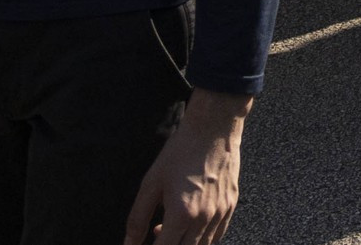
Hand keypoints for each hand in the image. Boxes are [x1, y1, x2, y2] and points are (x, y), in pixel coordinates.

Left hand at [122, 91, 248, 244]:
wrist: (213, 127)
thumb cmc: (181, 151)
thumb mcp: (151, 184)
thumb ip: (137, 218)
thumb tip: (129, 243)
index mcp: (182, 215)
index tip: (146, 243)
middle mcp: (204, 218)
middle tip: (156, 234)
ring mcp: (221, 213)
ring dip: (185, 244)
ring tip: (170, 228)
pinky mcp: (231, 204)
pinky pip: (218, 234)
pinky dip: (203, 238)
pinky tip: (190, 225)